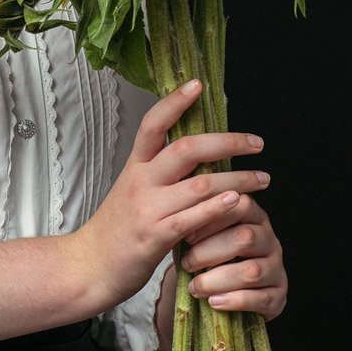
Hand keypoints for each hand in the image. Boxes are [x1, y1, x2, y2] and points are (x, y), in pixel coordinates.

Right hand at [72, 78, 274, 312]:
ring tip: (263, 179)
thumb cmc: (116, 229)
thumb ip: (159, 173)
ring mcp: (147, 208)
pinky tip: (240, 202)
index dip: (174, 101)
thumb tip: (197, 153)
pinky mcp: (155, 236)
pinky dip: (219, 207)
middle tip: (256, 142)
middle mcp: (140, 181)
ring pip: (199, 184)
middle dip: (227, 142)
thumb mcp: (131, 190)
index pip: (153, 123)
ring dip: (238, 179)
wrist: (88, 265)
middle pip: (186, 148)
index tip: (198, 84)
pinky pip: (193, 218)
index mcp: (135, 166)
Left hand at [179, 193, 286, 320]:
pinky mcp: (278, 296)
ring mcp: (276, 268)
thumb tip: (176, 210)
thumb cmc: (206, 255)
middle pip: (246, 238)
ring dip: (218, 280)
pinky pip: (261, 299)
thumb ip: (196, 219)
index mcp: (253, 215)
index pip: (241, 205)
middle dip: (211, 252)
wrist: (219, 290)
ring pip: (252, 271)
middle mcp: (270, 239)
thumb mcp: (201, 234)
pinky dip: (234, 300)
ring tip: (194, 287)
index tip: (187, 234)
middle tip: (187, 264)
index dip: (214, 219)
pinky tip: (213, 302)